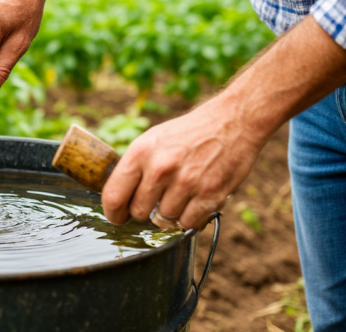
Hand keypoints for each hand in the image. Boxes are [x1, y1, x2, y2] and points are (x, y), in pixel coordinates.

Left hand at [101, 97, 268, 229]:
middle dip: (144, 211)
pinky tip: (194, 201)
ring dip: (169, 213)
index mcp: (141, 152)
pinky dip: (190, 218)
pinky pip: (188, 224)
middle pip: (138, 212)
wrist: (232, 121)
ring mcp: (186, 182)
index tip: (118, 217)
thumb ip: (135, 168)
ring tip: (179, 194)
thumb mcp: (152, 140)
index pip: (113, 196)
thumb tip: (117, 200)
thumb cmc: (188, 133)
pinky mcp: (210, 195)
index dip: (113, 213)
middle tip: (155, 201)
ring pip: (163, 220)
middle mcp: (161, 168)